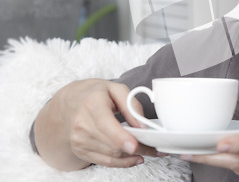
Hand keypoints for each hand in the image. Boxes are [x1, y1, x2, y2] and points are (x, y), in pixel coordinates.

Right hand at [34, 79, 163, 169]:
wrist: (68, 104)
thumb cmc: (94, 94)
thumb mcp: (115, 89)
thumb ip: (131, 104)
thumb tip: (142, 125)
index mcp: (91, 104)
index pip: (104, 124)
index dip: (120, 137)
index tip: (134, 146)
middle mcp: (81, 124)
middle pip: (113, 144)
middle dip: (138, 148)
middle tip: (157, 147)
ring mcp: (79, 141)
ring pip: (112, 155)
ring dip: (134, 156)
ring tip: (151, 151)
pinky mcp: (81, 151)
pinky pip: (105, 162)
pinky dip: (123, 162)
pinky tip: (135, 158)